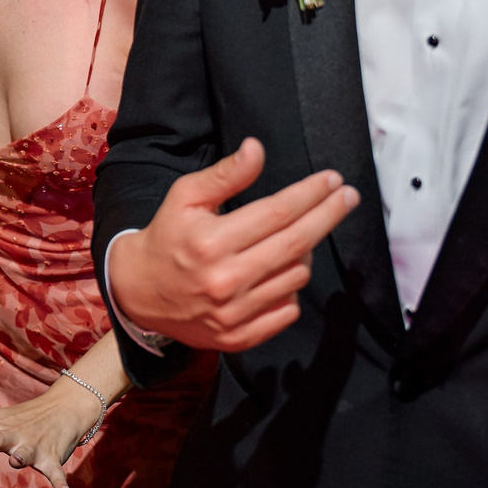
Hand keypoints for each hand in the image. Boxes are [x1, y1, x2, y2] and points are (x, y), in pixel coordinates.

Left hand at [0, 382, 99, 487]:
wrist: (65, 408)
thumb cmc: (24, 417)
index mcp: (0, 428)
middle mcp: (15, 436)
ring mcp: (33, 447)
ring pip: (26, 453)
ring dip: (22, 457)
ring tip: (17, 460)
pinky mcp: (52, 458)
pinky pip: (56, 473)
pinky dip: (60, 483)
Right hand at [103, 139, 357, 352]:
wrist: (138, 293)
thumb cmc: (167, 236)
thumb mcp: (185, 196)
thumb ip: (224, 174)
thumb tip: (257, 150)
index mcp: (210, 242)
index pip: (276, 213)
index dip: (310, 194)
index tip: (332, 180)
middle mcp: (224, 281)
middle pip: (296, 244)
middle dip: (328, 216)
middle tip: (348, 196)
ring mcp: (233, 314)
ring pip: (296, 277)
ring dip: (307, 251)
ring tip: (302, 233)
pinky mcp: (239, 338)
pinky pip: (287, 311)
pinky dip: (291, 288)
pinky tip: (284, 270)